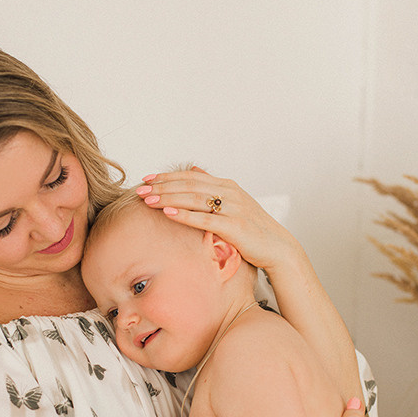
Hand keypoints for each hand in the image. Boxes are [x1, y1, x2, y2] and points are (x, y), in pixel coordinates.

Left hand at [137, 167, 296, 274]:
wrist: (278, 248)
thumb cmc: (252, 230)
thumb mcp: (232, 205)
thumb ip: (212, 188)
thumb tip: (194, 168)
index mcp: (227, 186)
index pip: (192, 176)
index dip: (168, 176)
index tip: (147, 179)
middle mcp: (230, 193)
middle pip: (189, 185)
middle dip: (162, 186)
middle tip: (140, 189)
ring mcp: (233, 208)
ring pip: (194, 199)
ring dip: (169, 198)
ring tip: (148, 200)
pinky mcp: (235, 227)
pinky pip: (205, 219)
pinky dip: (185, 215)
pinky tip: (168, 214)